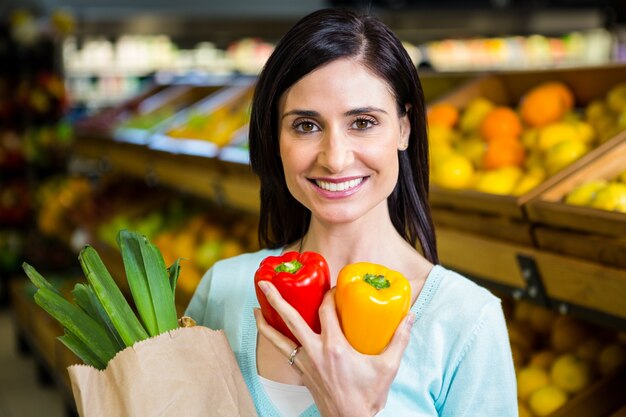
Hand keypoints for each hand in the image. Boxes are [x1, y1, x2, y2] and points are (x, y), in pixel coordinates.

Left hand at [255, 281, 414, 416]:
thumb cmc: (368, 396)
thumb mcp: (388, 367)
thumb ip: (399, 340)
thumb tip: (410, 317)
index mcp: (335, 347)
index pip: (326, 310)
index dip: (329, 294)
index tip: (334, 286)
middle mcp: (315, 351)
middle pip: (291, 318)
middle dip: (276, 298)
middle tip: (264, 282)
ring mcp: (305, 362)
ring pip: (278, 338)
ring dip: (266, 322)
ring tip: (256, 308)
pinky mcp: (302, 372)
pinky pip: (283, 352)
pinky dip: (274, 340)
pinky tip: (270, 333)